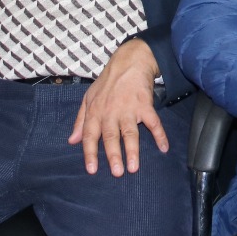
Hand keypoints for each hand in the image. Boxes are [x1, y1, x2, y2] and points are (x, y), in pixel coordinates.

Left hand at [68, 40, 164, 175]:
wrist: (128, 62)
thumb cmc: (107, 82)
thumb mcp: (88, 99)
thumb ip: (80, 121)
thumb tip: (72, 141)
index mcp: (95, 112)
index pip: (90, 136)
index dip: (90, 153)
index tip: (92, 169)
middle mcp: (111, 112)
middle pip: (111, 137)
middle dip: (113, 156)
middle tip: (117, 173)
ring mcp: (129, 109)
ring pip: (130, 133)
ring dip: (133, 150)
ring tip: (134, 167)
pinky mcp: (145, 105)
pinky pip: (153, 123)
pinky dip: (160, 135)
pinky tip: (164, 147)